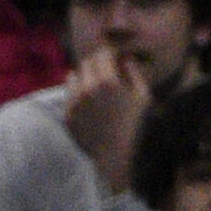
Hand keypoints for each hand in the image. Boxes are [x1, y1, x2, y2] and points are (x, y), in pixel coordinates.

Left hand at [59, 34, 152, 188]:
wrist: (116, 156)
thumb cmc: (134, 126)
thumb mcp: (142, 97)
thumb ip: (134, 73)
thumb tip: (125, 59)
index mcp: (108, 81)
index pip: (102, 54)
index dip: (109, 55)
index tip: (113, 59)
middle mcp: (88, 88)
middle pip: (86, 62)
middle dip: (96, 64)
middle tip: (105, 72)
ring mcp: (75, 101)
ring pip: (74, 75)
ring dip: (84, 77)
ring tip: (94, 88)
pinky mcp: (67, 113)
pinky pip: (69, 93)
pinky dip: (77, 92)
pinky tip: (88, 102)